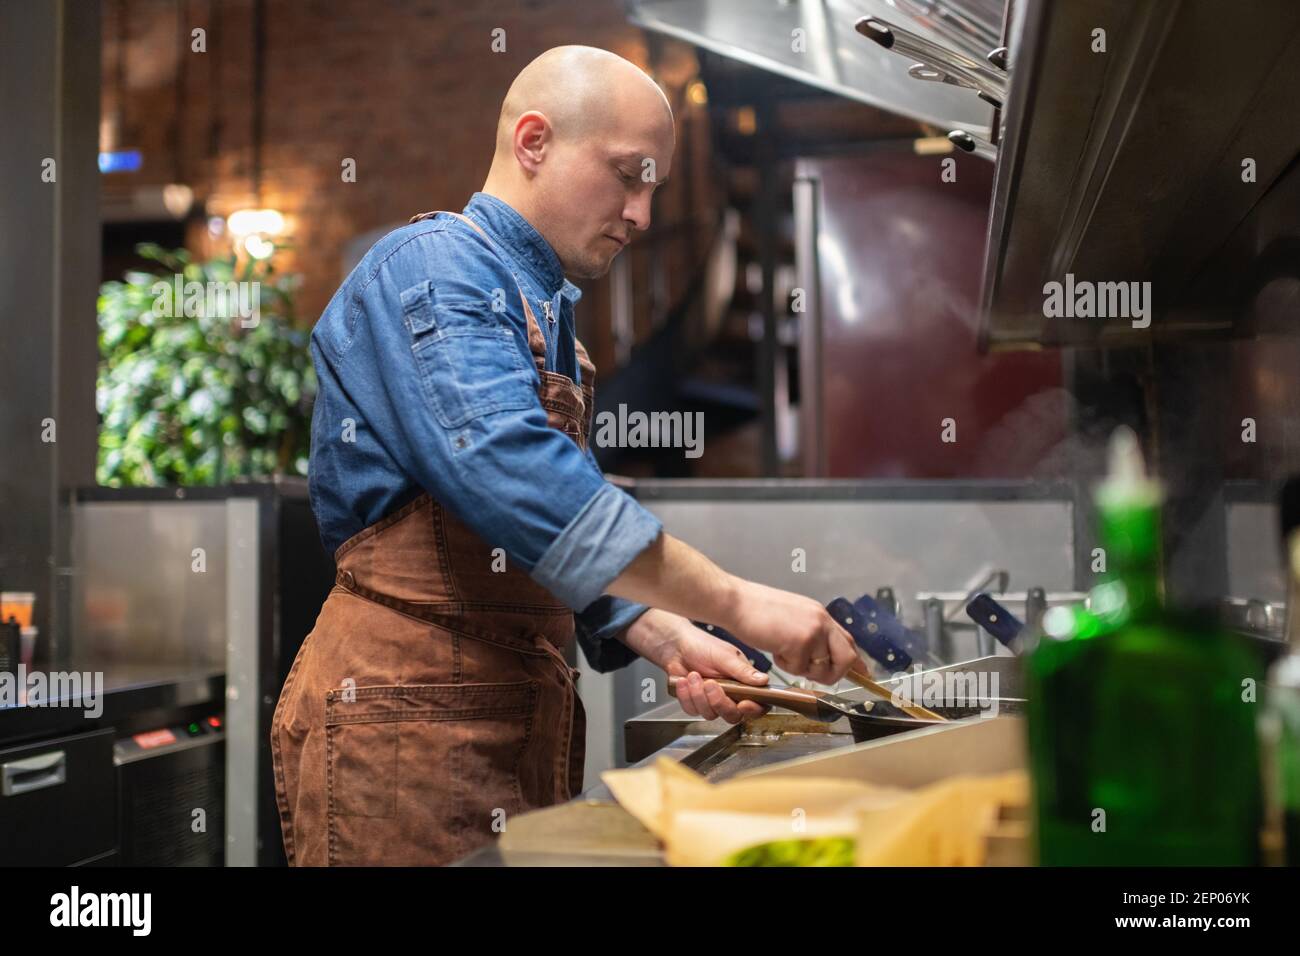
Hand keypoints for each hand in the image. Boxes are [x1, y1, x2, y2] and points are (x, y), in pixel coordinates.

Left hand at [621, 609, 770, 722]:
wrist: (676, 645)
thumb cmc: (702, 645)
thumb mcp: (724, 656)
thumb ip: (742, 671)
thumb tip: (764, 680)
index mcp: (743, 682)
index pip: (757, 703)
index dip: (753, 709)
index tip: (743, 704)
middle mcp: (730, 694)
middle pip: (732, 715)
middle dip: (719, 702)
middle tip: (710, 684)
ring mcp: (712, 700)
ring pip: (711, 714)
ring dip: (699, 695)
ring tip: (693, 675)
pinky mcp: (695, 703)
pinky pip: (693, 710)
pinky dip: (686, 696)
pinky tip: (683, 681)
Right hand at [719, 579, 858, 684]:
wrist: (735, 602)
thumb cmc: (756, 610)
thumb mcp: (793, 617)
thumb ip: (811, 633)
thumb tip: (822, 654)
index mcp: (820, 615)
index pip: (848, 641)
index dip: (857, 662)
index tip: (864, 675)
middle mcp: (822, 621)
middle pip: (847, 658)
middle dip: (833, 674)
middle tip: (812, 674)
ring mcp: (813, 631)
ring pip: (821, 668)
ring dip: (801, 669)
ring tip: (782, 651)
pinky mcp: (800, 641)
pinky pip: (798, 668)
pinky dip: (784, 665)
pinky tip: (773, 647)